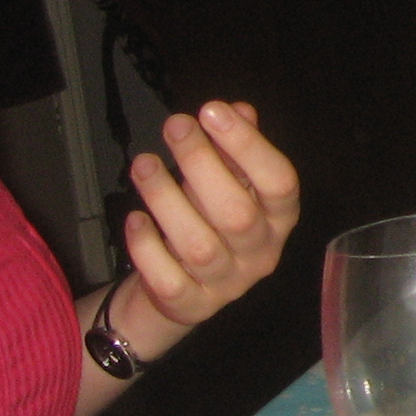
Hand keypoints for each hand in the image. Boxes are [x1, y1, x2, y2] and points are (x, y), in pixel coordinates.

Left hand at [119, 99, 298, 332]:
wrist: (185, 293)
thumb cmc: (211, 223)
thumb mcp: (230, 184)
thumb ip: (236, 150)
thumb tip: (237, 110)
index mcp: (280, 219)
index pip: (279, 182)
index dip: (249, 145)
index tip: (213, 110)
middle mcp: (261, 253)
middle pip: (237, 213)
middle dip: (202, 164)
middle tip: (175, 126)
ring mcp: (226, 283)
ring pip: (197, 245)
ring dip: (166, 199)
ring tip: (143, 164)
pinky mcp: (190, 305)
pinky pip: (167, 278)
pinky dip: (148, 246)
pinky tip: (136, 218)